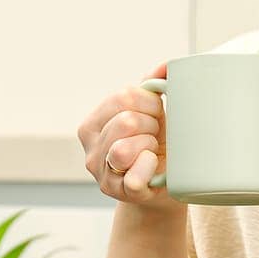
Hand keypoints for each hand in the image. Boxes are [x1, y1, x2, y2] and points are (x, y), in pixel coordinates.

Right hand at [77, 63, 183, 210]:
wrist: (168, 182)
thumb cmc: (159, 143)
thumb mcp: (154, 113)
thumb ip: (154, 85)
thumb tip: (167, 65)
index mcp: (94, 121)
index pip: (123, 96)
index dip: (151, 103)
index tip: (157, 114)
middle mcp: (90, 146)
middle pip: (126, 121)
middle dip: (152, 126)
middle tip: (155, 136)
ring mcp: (101, 172)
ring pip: (124, 149)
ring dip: (149, 148)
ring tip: (151, 152)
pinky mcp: (117, 193)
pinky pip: (133, 179)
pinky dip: (148, 170)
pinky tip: (152, 168)